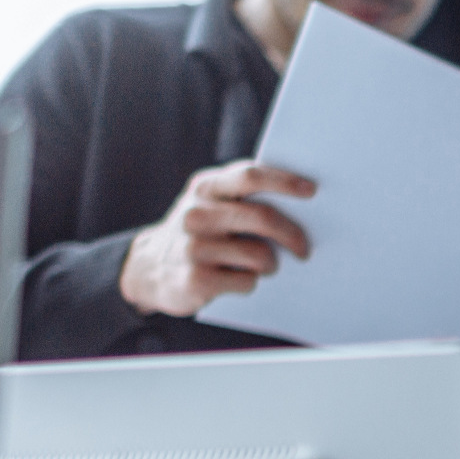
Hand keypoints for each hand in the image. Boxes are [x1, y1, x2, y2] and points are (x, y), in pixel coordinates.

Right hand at [118, 161, 315, 316]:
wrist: (148, 269)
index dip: (284, 181)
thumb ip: (242, 197)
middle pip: (262, 217)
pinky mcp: (196, 279)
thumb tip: (301, 202)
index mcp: (205, 188)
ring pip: (259, 254)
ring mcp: (194, 247)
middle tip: (305, 248)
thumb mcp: (210, 205)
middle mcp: (197, 214)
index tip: (311, 190)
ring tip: (268, 266)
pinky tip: (239, 279)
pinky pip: (246, 281)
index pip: (250, 176)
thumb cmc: (198, 234)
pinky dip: (251, 282)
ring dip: (271, 264)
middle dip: (293, 233)